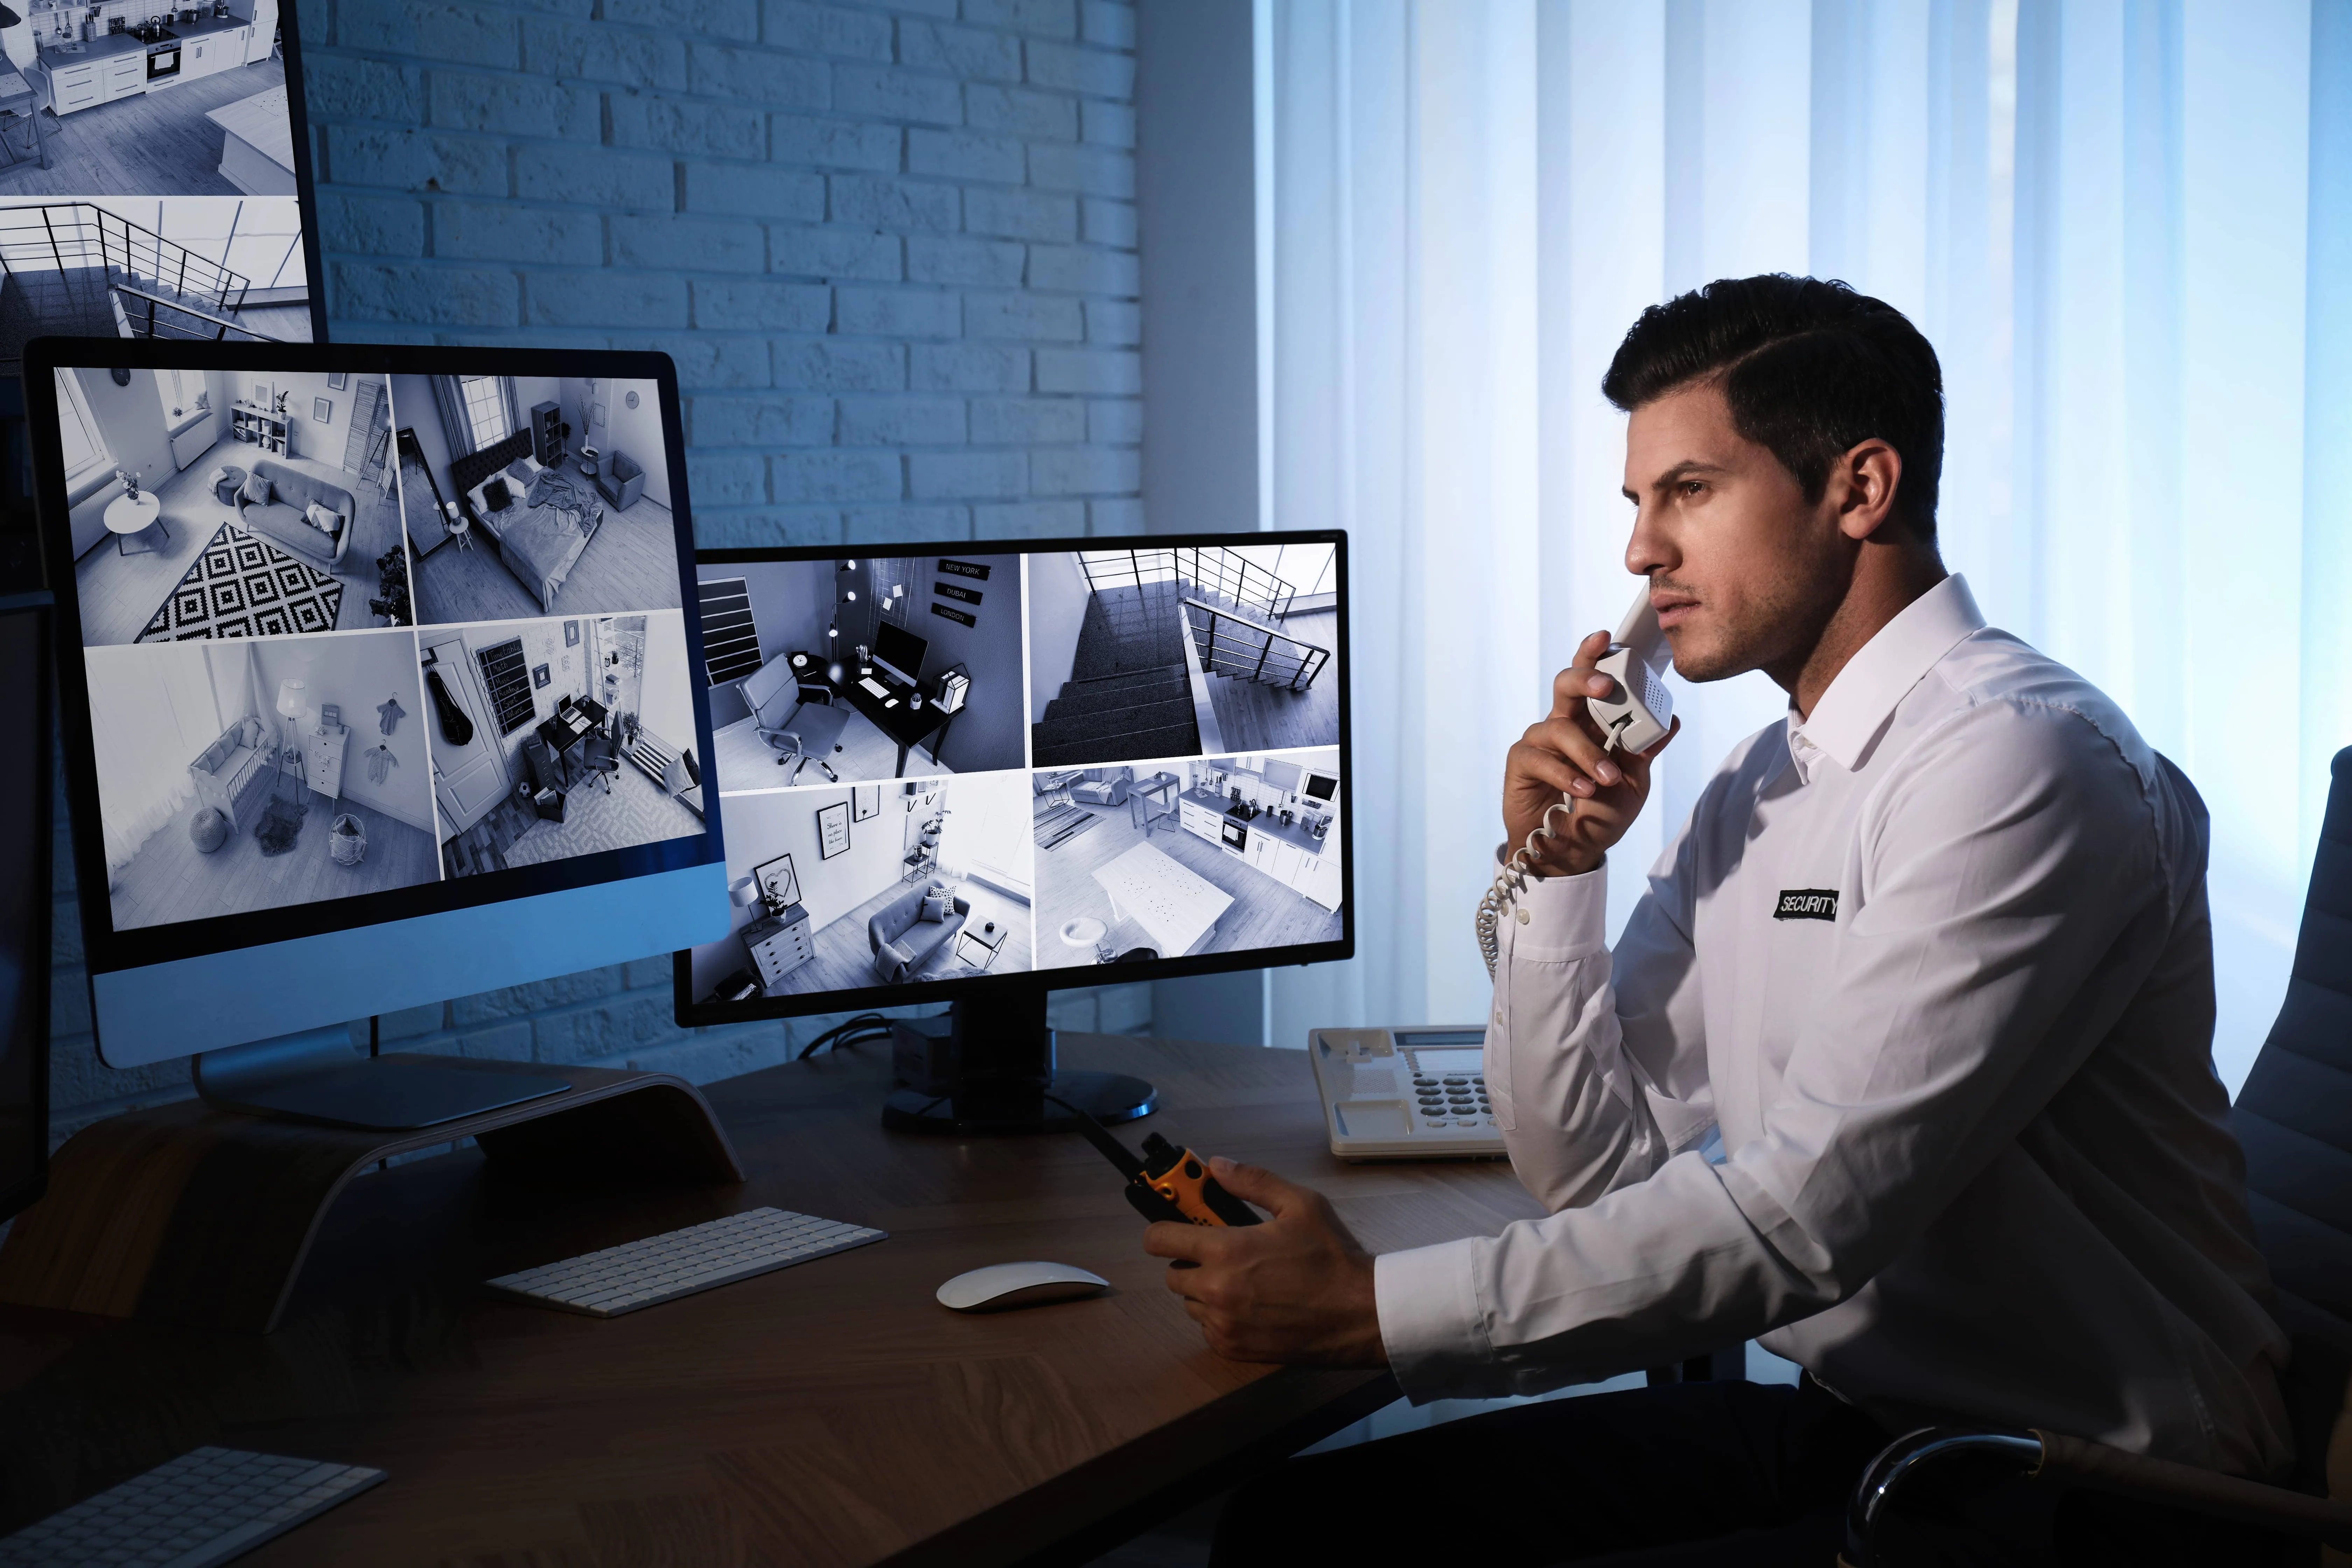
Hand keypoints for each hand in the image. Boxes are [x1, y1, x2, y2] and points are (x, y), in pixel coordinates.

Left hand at [1145, 1158, 1386, 1367]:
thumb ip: (1253, 1180)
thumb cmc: (1332, 1257)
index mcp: (1226, 1250)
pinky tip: (1252, 1306)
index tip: (1170, 1228)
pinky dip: (1221, 1318)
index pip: (1160, 1240)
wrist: (1361, 1314)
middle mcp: (1216, 1291)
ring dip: (1205, 1291)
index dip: (1160, 1230)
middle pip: (1173, 1274)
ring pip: (1191, 1303)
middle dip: (1190, 1260)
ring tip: (1244, 1280)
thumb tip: (1217, 1166)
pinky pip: (1208, 1329)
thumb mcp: (1300, 1204)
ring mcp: (1223, 1324)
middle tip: (1222, 1253)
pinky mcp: (1234, 1349)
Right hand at [1503, 629, 1678, 876]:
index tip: (1607, 637)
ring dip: (1588, 754)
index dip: (1595, 656)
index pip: (1592, 680)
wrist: (1572, 851)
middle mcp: (1564, 725)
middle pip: (1565, 685)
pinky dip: (1566, 773)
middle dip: (1585, 678)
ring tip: (1606, 780)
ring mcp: (1540, 742)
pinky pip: (1541, 757)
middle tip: (1605, 686)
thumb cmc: (1600, 814)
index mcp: (1592, 723)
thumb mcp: (1634, 784)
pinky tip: (1584, 789)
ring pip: (1560, 727)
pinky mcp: (1521, 762)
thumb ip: (1645, 751)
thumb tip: (1672, 720)